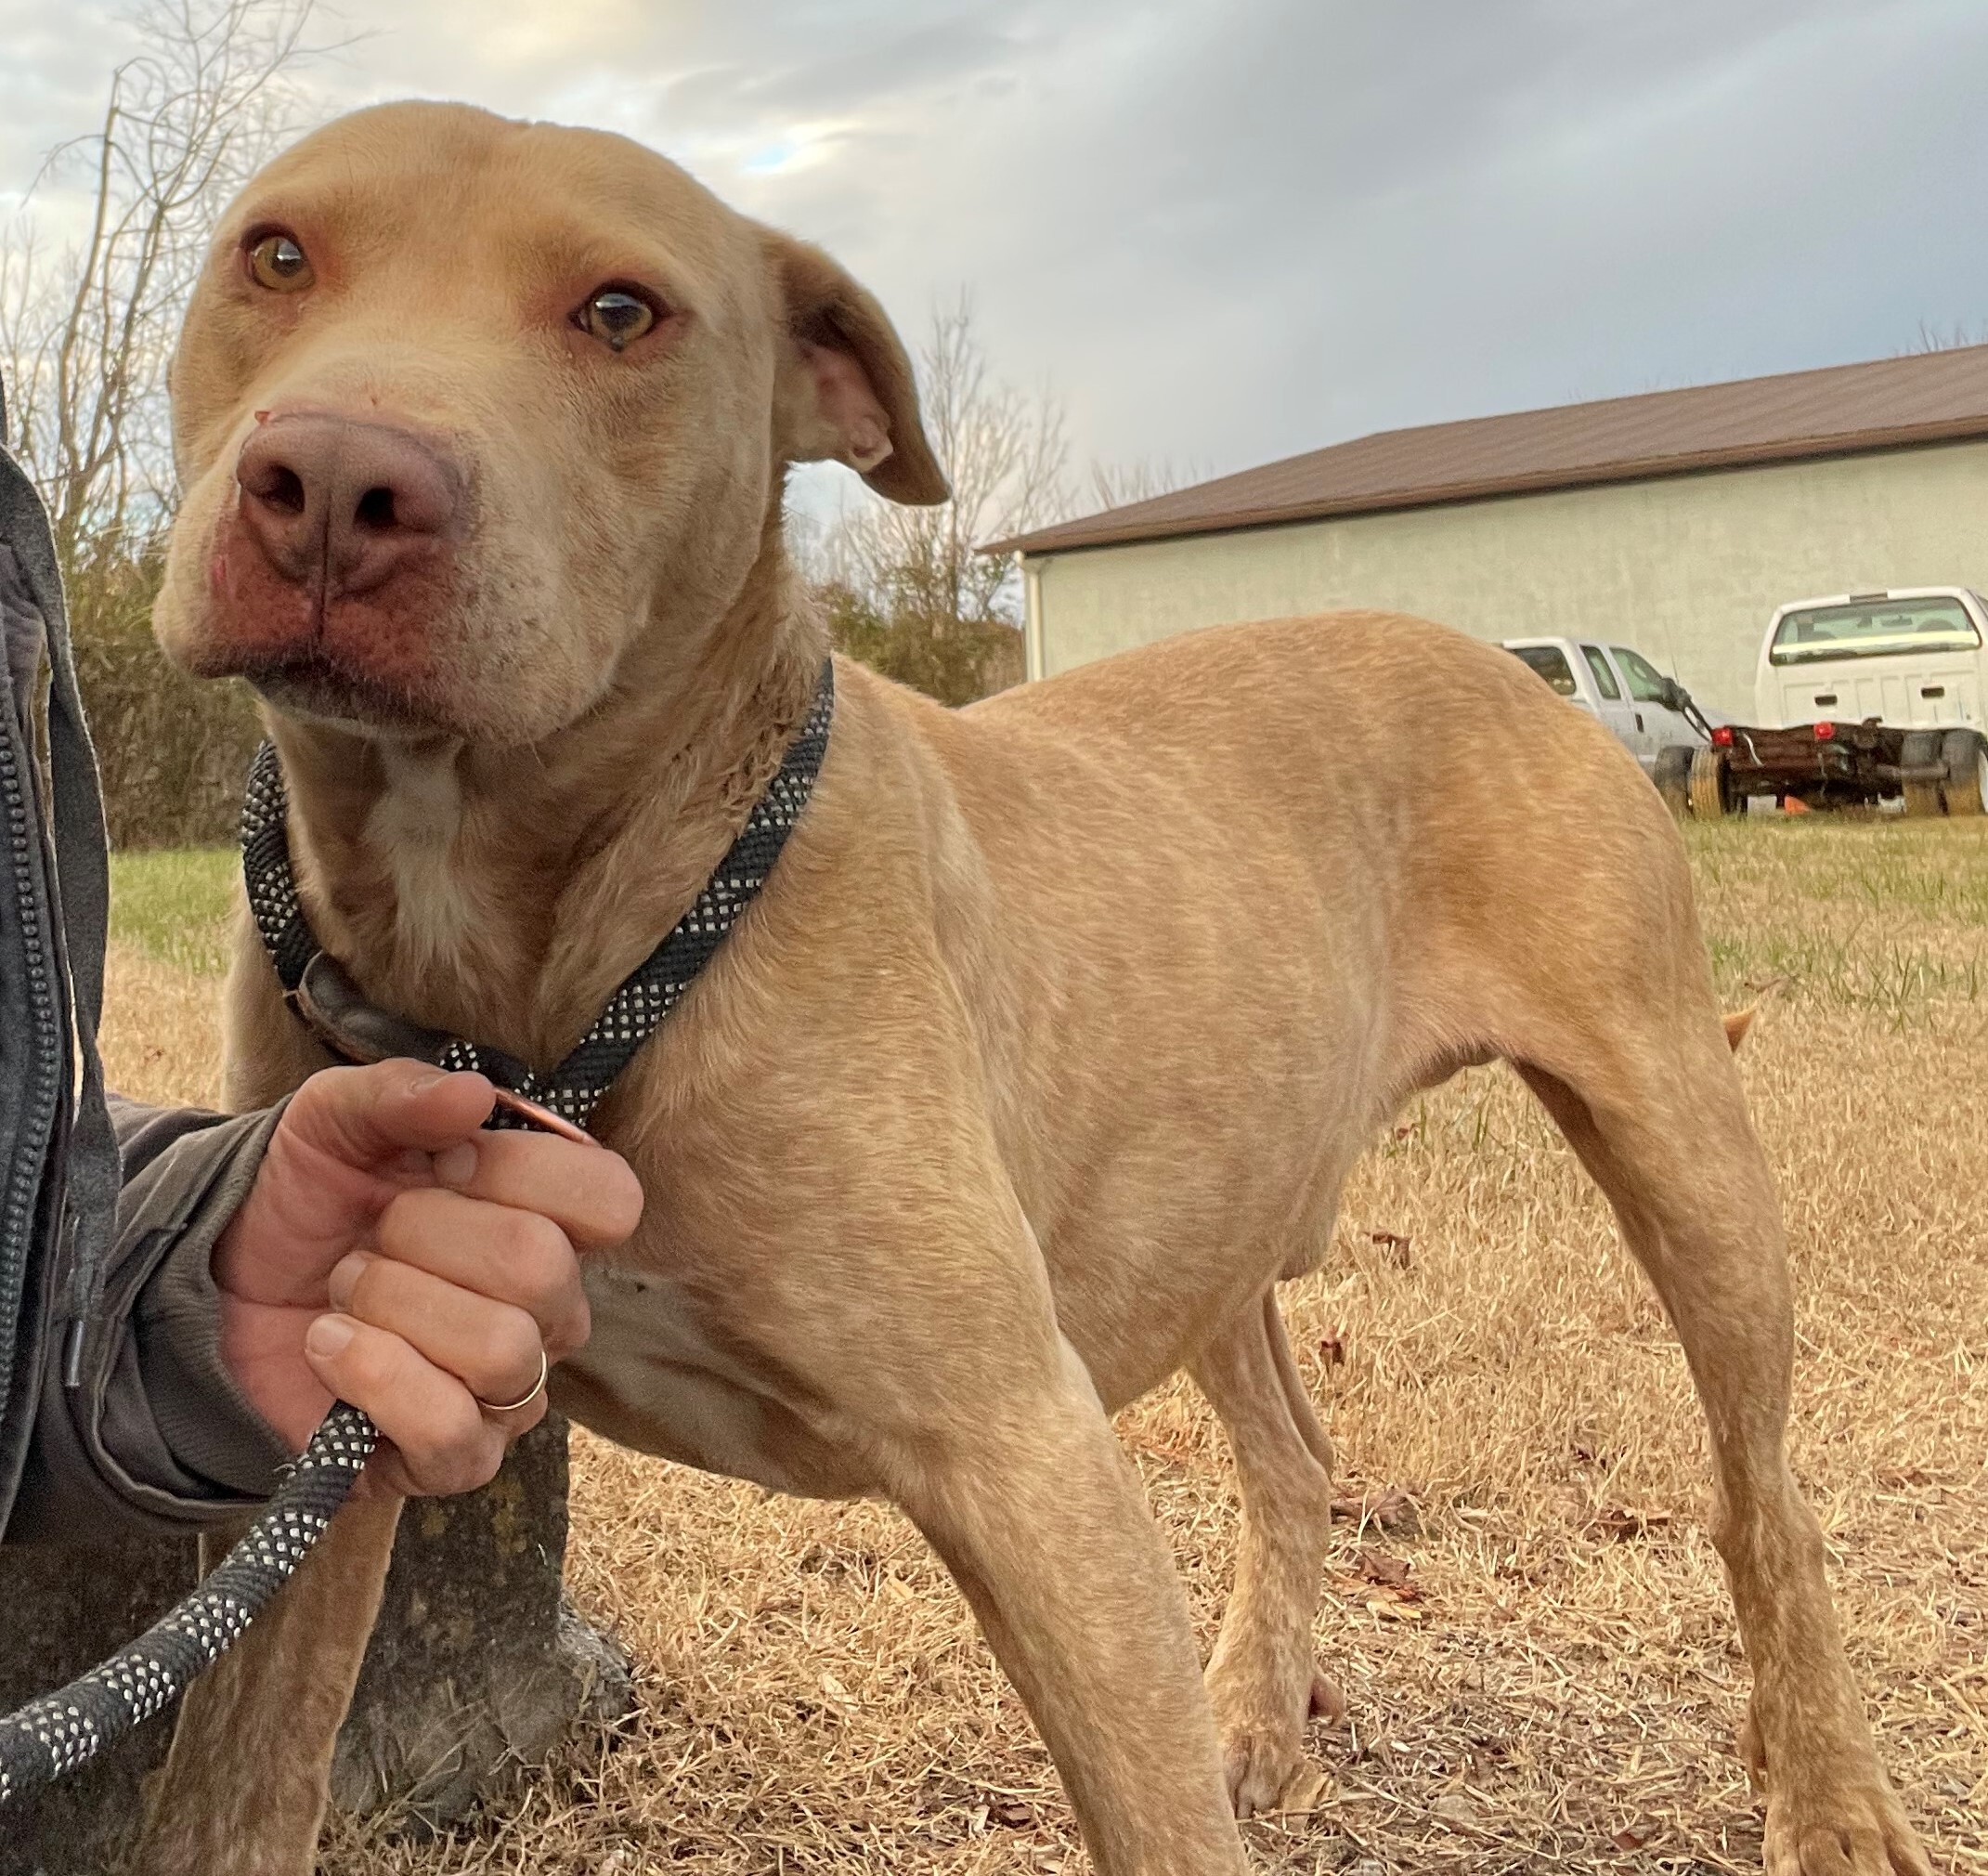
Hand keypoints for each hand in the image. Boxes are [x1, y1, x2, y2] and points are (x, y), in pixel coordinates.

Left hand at [213, 1060, 642, 1496]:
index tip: (436, 1164)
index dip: (513, 1171)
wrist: (218, 1296)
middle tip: (370, 1237)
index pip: (608, 1199)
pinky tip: (330, 1345)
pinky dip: (371, 1374)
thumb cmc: (304, 1206)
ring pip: (501, 1350)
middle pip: (542, 1268)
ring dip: (390, 1305)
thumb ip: (400, 1094)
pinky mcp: (456, 1460)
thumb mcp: (333, 1124)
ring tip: (346, 1293)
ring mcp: (510, 1391)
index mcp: (552, 1222)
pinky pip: (451, 1428)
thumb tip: (474, 1093)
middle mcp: (552, 1311)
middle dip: (423, 1237)